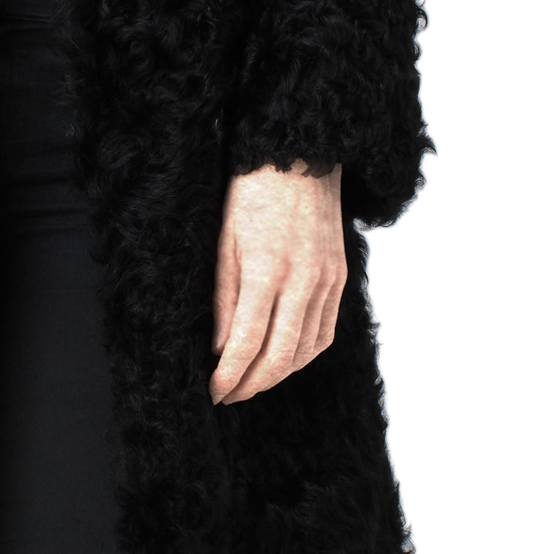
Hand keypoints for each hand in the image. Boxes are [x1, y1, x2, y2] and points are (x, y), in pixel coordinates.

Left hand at [210, 163, 344, 403]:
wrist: (300, 159)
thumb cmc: (251, 194)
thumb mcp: (224, 243)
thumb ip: (223, 299)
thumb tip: (219, 348)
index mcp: (266, 272)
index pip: (245, 344)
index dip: (228, 376)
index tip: (212, 391)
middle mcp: (302, 282)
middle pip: (279, 357)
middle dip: (250, 385)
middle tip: (228, 395)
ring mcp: (326, 282)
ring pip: (306, 351)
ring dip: (277, 375)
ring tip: (252, 382)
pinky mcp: (340, 279)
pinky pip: (325, 333)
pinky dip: (304, 355)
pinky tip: (285, 360)